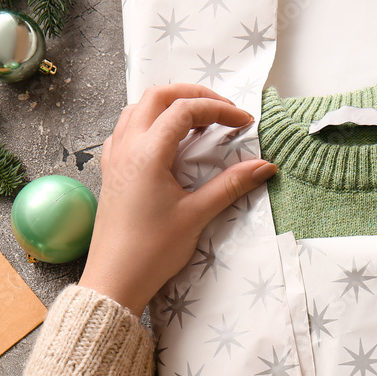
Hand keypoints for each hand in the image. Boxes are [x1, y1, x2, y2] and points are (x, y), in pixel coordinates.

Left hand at [79, 83, 277, 315]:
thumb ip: (231, 185)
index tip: (244, 123)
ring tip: (198, 122)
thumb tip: (264, 167)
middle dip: (193, 95)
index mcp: (147, 153)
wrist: (115, 280)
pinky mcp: (112, 171)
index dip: (219, 110)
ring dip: (170, 105)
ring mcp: (115, 157)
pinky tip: (167, 142)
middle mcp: (126, 147)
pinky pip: (127, 129)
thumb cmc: (152, 251)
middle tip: (223, 110)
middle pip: (158, 96)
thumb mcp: (197, 215)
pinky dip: (150, 123)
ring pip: (138, 109)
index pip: (185, 110)